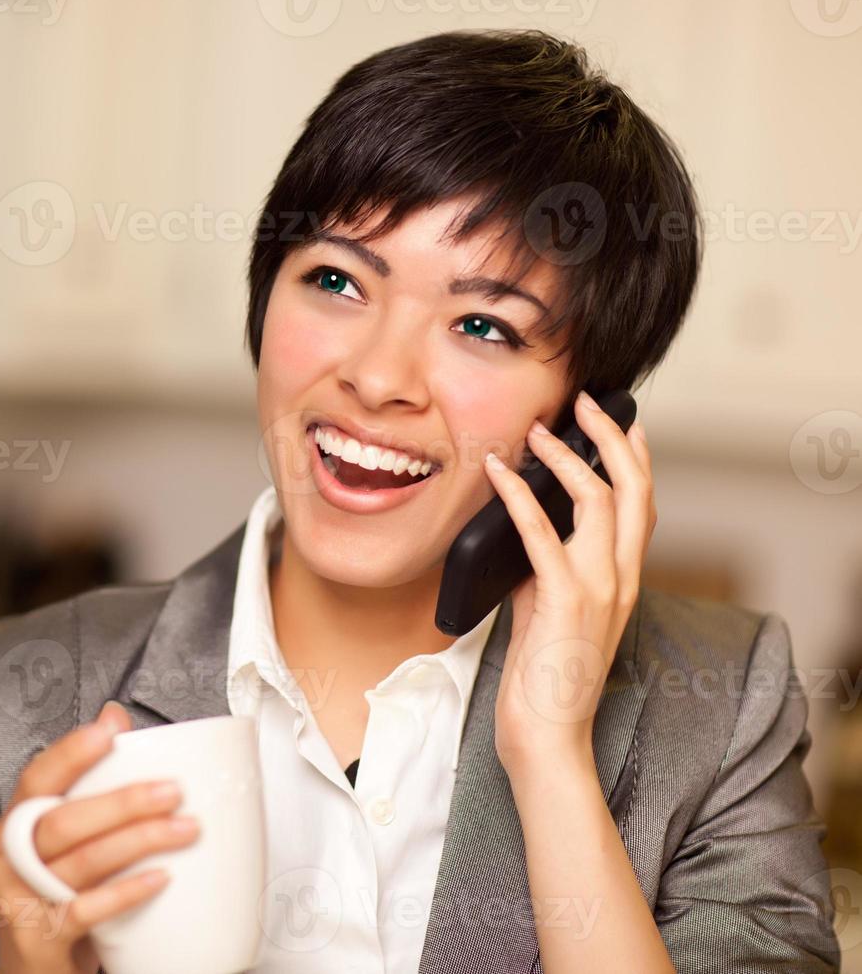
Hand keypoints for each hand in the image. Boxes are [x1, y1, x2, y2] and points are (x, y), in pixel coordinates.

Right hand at [0, 701, 200, 973]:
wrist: (36, 968)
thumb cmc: (59, 892)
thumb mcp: (70, 837)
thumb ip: (89, 781)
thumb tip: (115, 716)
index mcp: (19, 823)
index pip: (37, 778)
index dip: (71, 752)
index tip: (110, 731)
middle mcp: (12, 857)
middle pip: (62, 821)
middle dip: (122, 802)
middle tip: (173, 790)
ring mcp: (22, 898)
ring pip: (80, 862)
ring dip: (137, 841)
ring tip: (183, 830)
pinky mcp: (40, 937)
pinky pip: (86, 910)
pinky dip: (125, 892)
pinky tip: (160, 879)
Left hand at [484, 390, 655, 780]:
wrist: (549, 738)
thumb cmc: (544, 682)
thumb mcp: (548, 612)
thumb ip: (545, 570)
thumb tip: (522, 529)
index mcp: (623, 580)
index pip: (642, 505)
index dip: (636, 457)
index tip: (623, 419)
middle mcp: (621, 578)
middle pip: (632, 487)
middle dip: (609, 436)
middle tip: (584, 402)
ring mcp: (598, 588)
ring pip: (597, 498)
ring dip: (564, 455)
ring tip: (536, 430)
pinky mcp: (563, 600)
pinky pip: (541, 533)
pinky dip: (517, 494)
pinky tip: (498, 471)